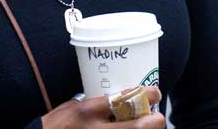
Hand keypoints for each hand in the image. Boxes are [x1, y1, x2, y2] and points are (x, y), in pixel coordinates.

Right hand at [42, 86, 165, 128]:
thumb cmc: (60, 123)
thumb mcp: (76, 106)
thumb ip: (99, 102)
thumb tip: (123, 99)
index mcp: (88, 110)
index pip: (122, 101)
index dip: (144, 95)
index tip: (154, 91)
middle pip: (137, 127)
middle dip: (154, 121)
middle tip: (157, 116)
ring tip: (147, 124)